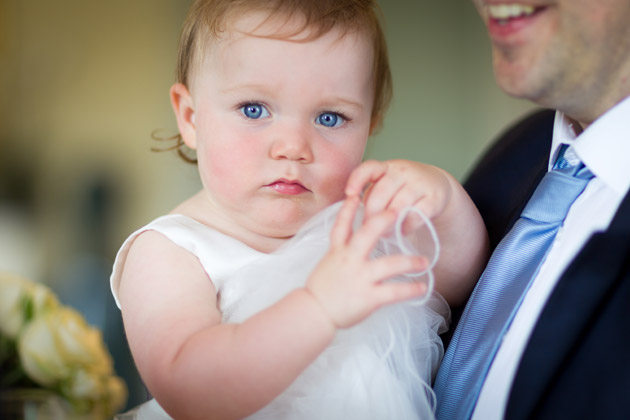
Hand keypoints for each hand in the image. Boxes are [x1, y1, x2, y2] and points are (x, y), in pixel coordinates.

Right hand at [305, 196, 427, 328]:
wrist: (313, 313)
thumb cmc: (321, 290)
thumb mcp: (328, 265)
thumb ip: (341, 254)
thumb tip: (354, 247)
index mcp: (337, 251)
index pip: (341, 225)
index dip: (348, 209)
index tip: (356, 195)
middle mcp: (349, 260)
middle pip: (366, 234)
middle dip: (382, 221)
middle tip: (397, 211)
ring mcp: (360, 278)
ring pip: (390, 265)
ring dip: (410, 262)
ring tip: (423, 262)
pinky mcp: (368, 296)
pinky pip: (394, 291)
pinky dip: (410, 290)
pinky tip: (422, 288)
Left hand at [345, 160, 452, 229]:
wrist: (437, 185)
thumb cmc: (403, 188)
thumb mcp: (387, 184)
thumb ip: (373, 194)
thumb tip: (355, 213)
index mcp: (387, 167)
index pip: (369, 167)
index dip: (357, 180)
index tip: (349, 194)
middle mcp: (403, 171)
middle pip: (381, 193)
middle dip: (371, 214)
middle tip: (367, 227)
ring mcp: (420, 183)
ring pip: (398, 206)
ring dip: (388, 223)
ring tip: (383, 233)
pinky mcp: (434, 198)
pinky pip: (416, 216)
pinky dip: (406, 227)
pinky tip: (401, 231)